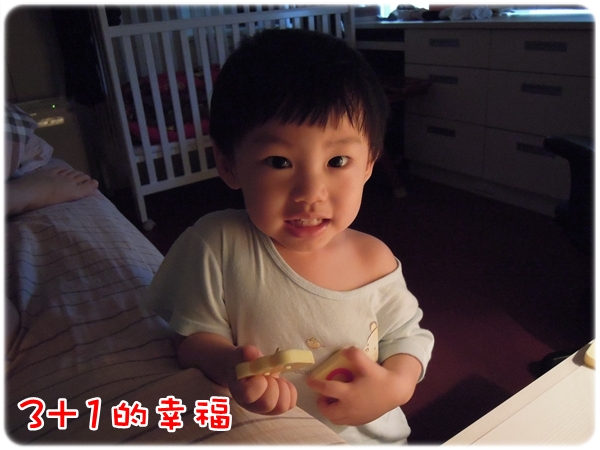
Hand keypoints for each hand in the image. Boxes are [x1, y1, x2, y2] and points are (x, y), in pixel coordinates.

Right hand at [226, 345, 297, 414]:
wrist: (244, 370)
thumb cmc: (242, 362)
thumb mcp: (242, 354)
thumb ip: (246, 354)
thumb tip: (251, 352)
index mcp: (239, 391)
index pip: (249, 394)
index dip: (259, 383)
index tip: (261, 374)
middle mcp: (251, 404)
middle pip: (268, 404)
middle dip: (273, 385)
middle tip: (270, 375)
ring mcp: (265, 408)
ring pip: (281, 406)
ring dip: (283, 389)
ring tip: (276, 379)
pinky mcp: (277, 406)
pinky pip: (290, 403)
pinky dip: (290, 391)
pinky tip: (282, 383)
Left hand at [306, 347, 420, 425]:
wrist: (395, 391)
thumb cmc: (380, 377)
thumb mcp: (368, 364)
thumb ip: (355, 355)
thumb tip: (343, 350)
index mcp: (349, 394)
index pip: (327, 390)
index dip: (316, 384)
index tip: (309, 380)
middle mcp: (350, 408)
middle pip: (328, 411)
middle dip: (321, 403)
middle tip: (322, 395)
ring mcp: (355, 416)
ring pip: (335, 419)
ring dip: (330, 411)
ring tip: (332, 401)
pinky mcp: (361, 421)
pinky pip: (345, 421)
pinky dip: (340, 415)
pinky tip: (343, 406)